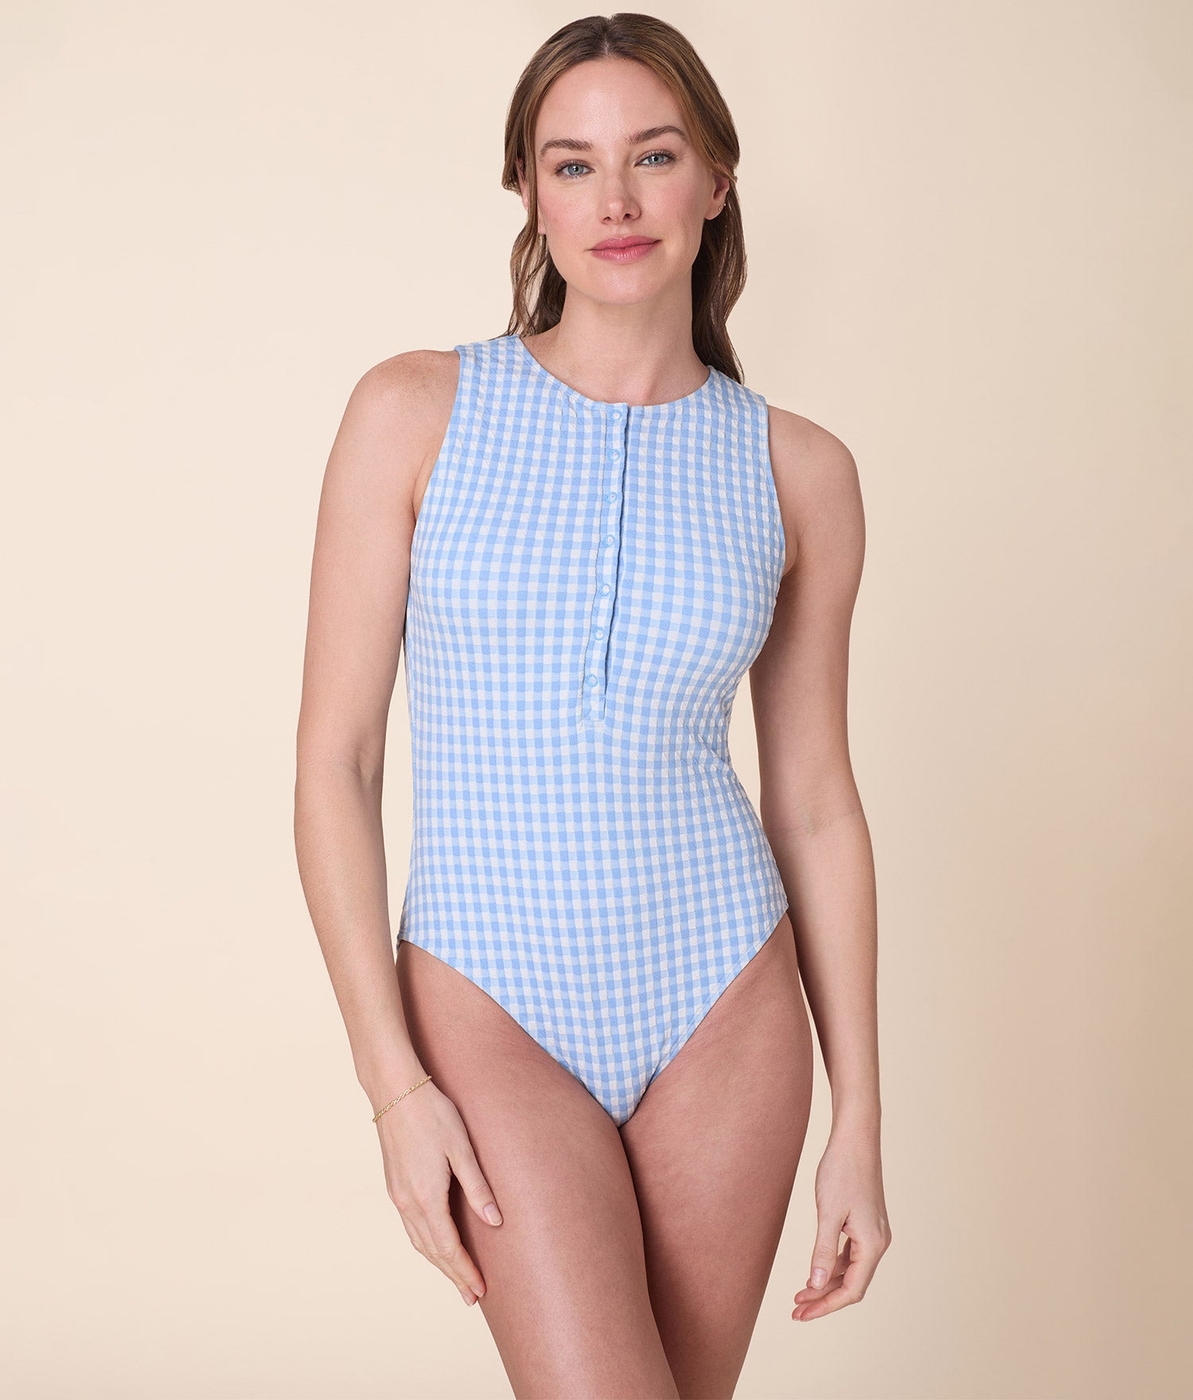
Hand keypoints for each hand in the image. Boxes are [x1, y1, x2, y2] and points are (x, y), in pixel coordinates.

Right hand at [376, 1080, 502, 1306]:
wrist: (395, 1090)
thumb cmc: (433, 1113)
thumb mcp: (462, 1148)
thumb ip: (477, 1186)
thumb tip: (494, 1222)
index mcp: (426, 1196)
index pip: (448, 1247)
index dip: (465, 1271)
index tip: (481, 1290)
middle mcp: (408, 1202)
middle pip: (432, 1252)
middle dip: (453, 1275)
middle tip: (472, 1296)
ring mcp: (397, 1195)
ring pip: (418, 1241)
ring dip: (438, 1263)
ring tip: (457, 1278)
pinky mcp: (394, 1186)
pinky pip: (411, 1227)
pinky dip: (426, 1245)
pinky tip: (436, 1245)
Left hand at [792, 1128, 890, 1321]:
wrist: (855, 1138)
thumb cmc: (841, 1171)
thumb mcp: (828, 1212)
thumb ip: (823, 1251)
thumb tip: (815, 1285)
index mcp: (872, 1244)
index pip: (851, 1290)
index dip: (826, 1306)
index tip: (802, 1314)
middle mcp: (878, 1242)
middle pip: (852, 1284)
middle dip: (824, 1299)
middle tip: (796, 1310)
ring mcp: (873, 1233)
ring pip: (850, 1270)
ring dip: (826, 1284)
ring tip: (800, 1295)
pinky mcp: (866, 1223)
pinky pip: (850, 1254)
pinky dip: (832, 1265)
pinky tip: (815, 1270)